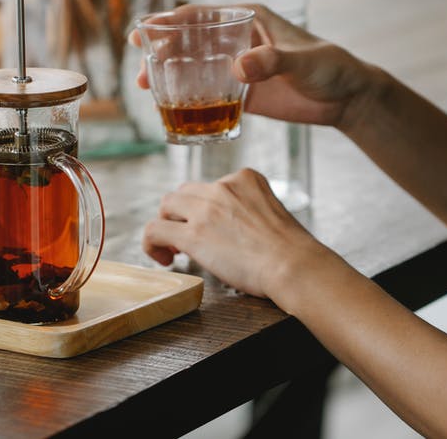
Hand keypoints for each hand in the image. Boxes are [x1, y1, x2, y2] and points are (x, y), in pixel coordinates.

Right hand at [129, 4, 372, 128]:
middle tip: (139, 65)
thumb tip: (238, 67)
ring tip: (146, 89)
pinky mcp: (243, 93)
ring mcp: (238, 67)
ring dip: (169, 76)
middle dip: (160, 50)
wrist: (348, 98)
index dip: (169, 21)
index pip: (201, 14)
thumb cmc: (331, 67)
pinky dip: (189, 101)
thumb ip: (271, 62)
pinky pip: (209, 95)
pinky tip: (172, 111)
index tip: (144, 31)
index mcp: (249, 19)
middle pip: (189, 41)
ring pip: (194, 67)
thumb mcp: (302, 61)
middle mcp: (238, 40)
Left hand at [142, 168, 334, 298]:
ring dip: (168, 225)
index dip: (204, 209)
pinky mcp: (192, 234)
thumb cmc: (291, 251)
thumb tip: (230, 229)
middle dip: (183, 214)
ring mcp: (206, 208)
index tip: (211, 229)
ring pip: (167, 206)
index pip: (211, 187)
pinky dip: (152, 243)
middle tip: (188, 239)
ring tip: (175, 249)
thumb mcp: (273, 212)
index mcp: (245, 178)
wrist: (294, 266)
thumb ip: (248, 211)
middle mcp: (223, 186)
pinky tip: (164, 259)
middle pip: (185, 193)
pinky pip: (154, 230)